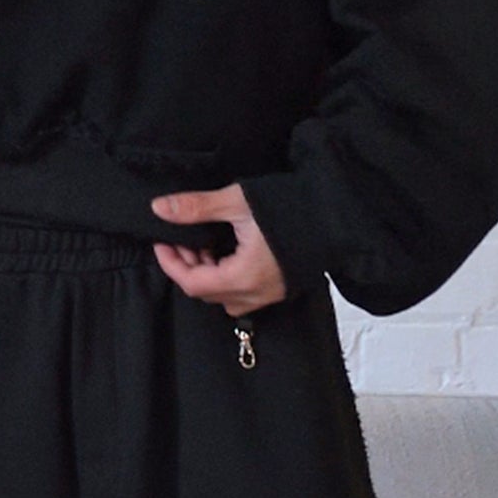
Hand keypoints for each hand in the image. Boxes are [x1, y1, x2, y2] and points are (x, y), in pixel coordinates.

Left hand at [150, 184, 286, 317]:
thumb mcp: (238, 202)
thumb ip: (196, 208)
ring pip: (223, 295)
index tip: (162, 243)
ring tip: (203, 243)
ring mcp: (270, 295)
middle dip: (188, 267)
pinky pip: (243, 293)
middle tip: (180, 239)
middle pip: (206, 292)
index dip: (171, 264)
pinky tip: (226, 251)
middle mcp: (256, 294)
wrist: (337, 211)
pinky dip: (227, 276)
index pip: (193, 283)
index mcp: (243, 277)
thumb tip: (160, 208)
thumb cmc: (290, 206)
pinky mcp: (280, 288)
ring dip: (207, 272)